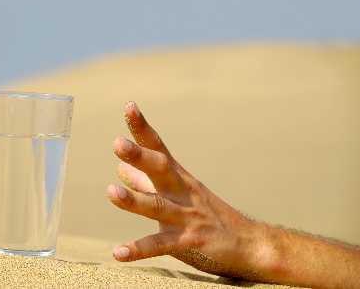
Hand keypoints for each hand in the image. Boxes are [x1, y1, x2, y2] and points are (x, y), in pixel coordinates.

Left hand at [107, 101, 270, 279]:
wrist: (249, 243)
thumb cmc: (208, 214)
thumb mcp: (178, 193)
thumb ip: (146, 181)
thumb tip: (120, 168)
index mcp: (178, 177)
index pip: (158, 147)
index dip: (142, 128)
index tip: (129, 106)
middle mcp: (182, 191)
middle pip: (161, 169)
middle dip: (140, 156)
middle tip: (118, 143)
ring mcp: (186, 216)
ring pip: (158, 206)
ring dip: (134, 200)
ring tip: (111, 192)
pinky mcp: (189, 242)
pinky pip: (160, 245)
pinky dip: (139, 248)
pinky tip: (118, 252)